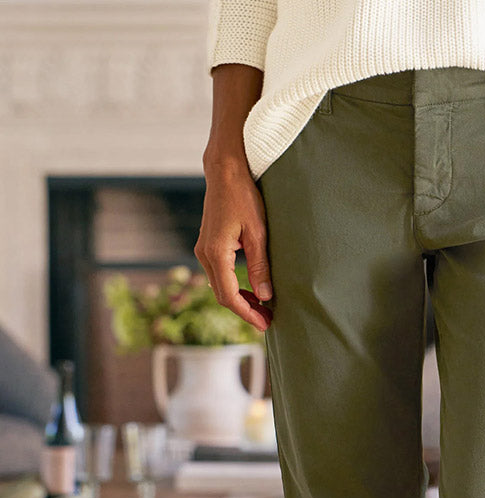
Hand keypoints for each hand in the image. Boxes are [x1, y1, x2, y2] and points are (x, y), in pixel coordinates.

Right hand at [194, 159, 273, 332]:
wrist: (225, 172)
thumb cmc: (243, 197)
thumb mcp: (258, 233)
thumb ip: (260, 266)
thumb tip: (265, 296)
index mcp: (216, 254)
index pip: (230, 296)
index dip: (247, 314)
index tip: (265, 324)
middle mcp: (204, 255)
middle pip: (222, 295)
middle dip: (245, 311)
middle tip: (267, 320)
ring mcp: (203, 250)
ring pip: (220, 286)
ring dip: (240, 300)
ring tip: (263, 308)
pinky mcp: (208, 246)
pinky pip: (220, 275)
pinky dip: (235, 287)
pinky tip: (251, 290)